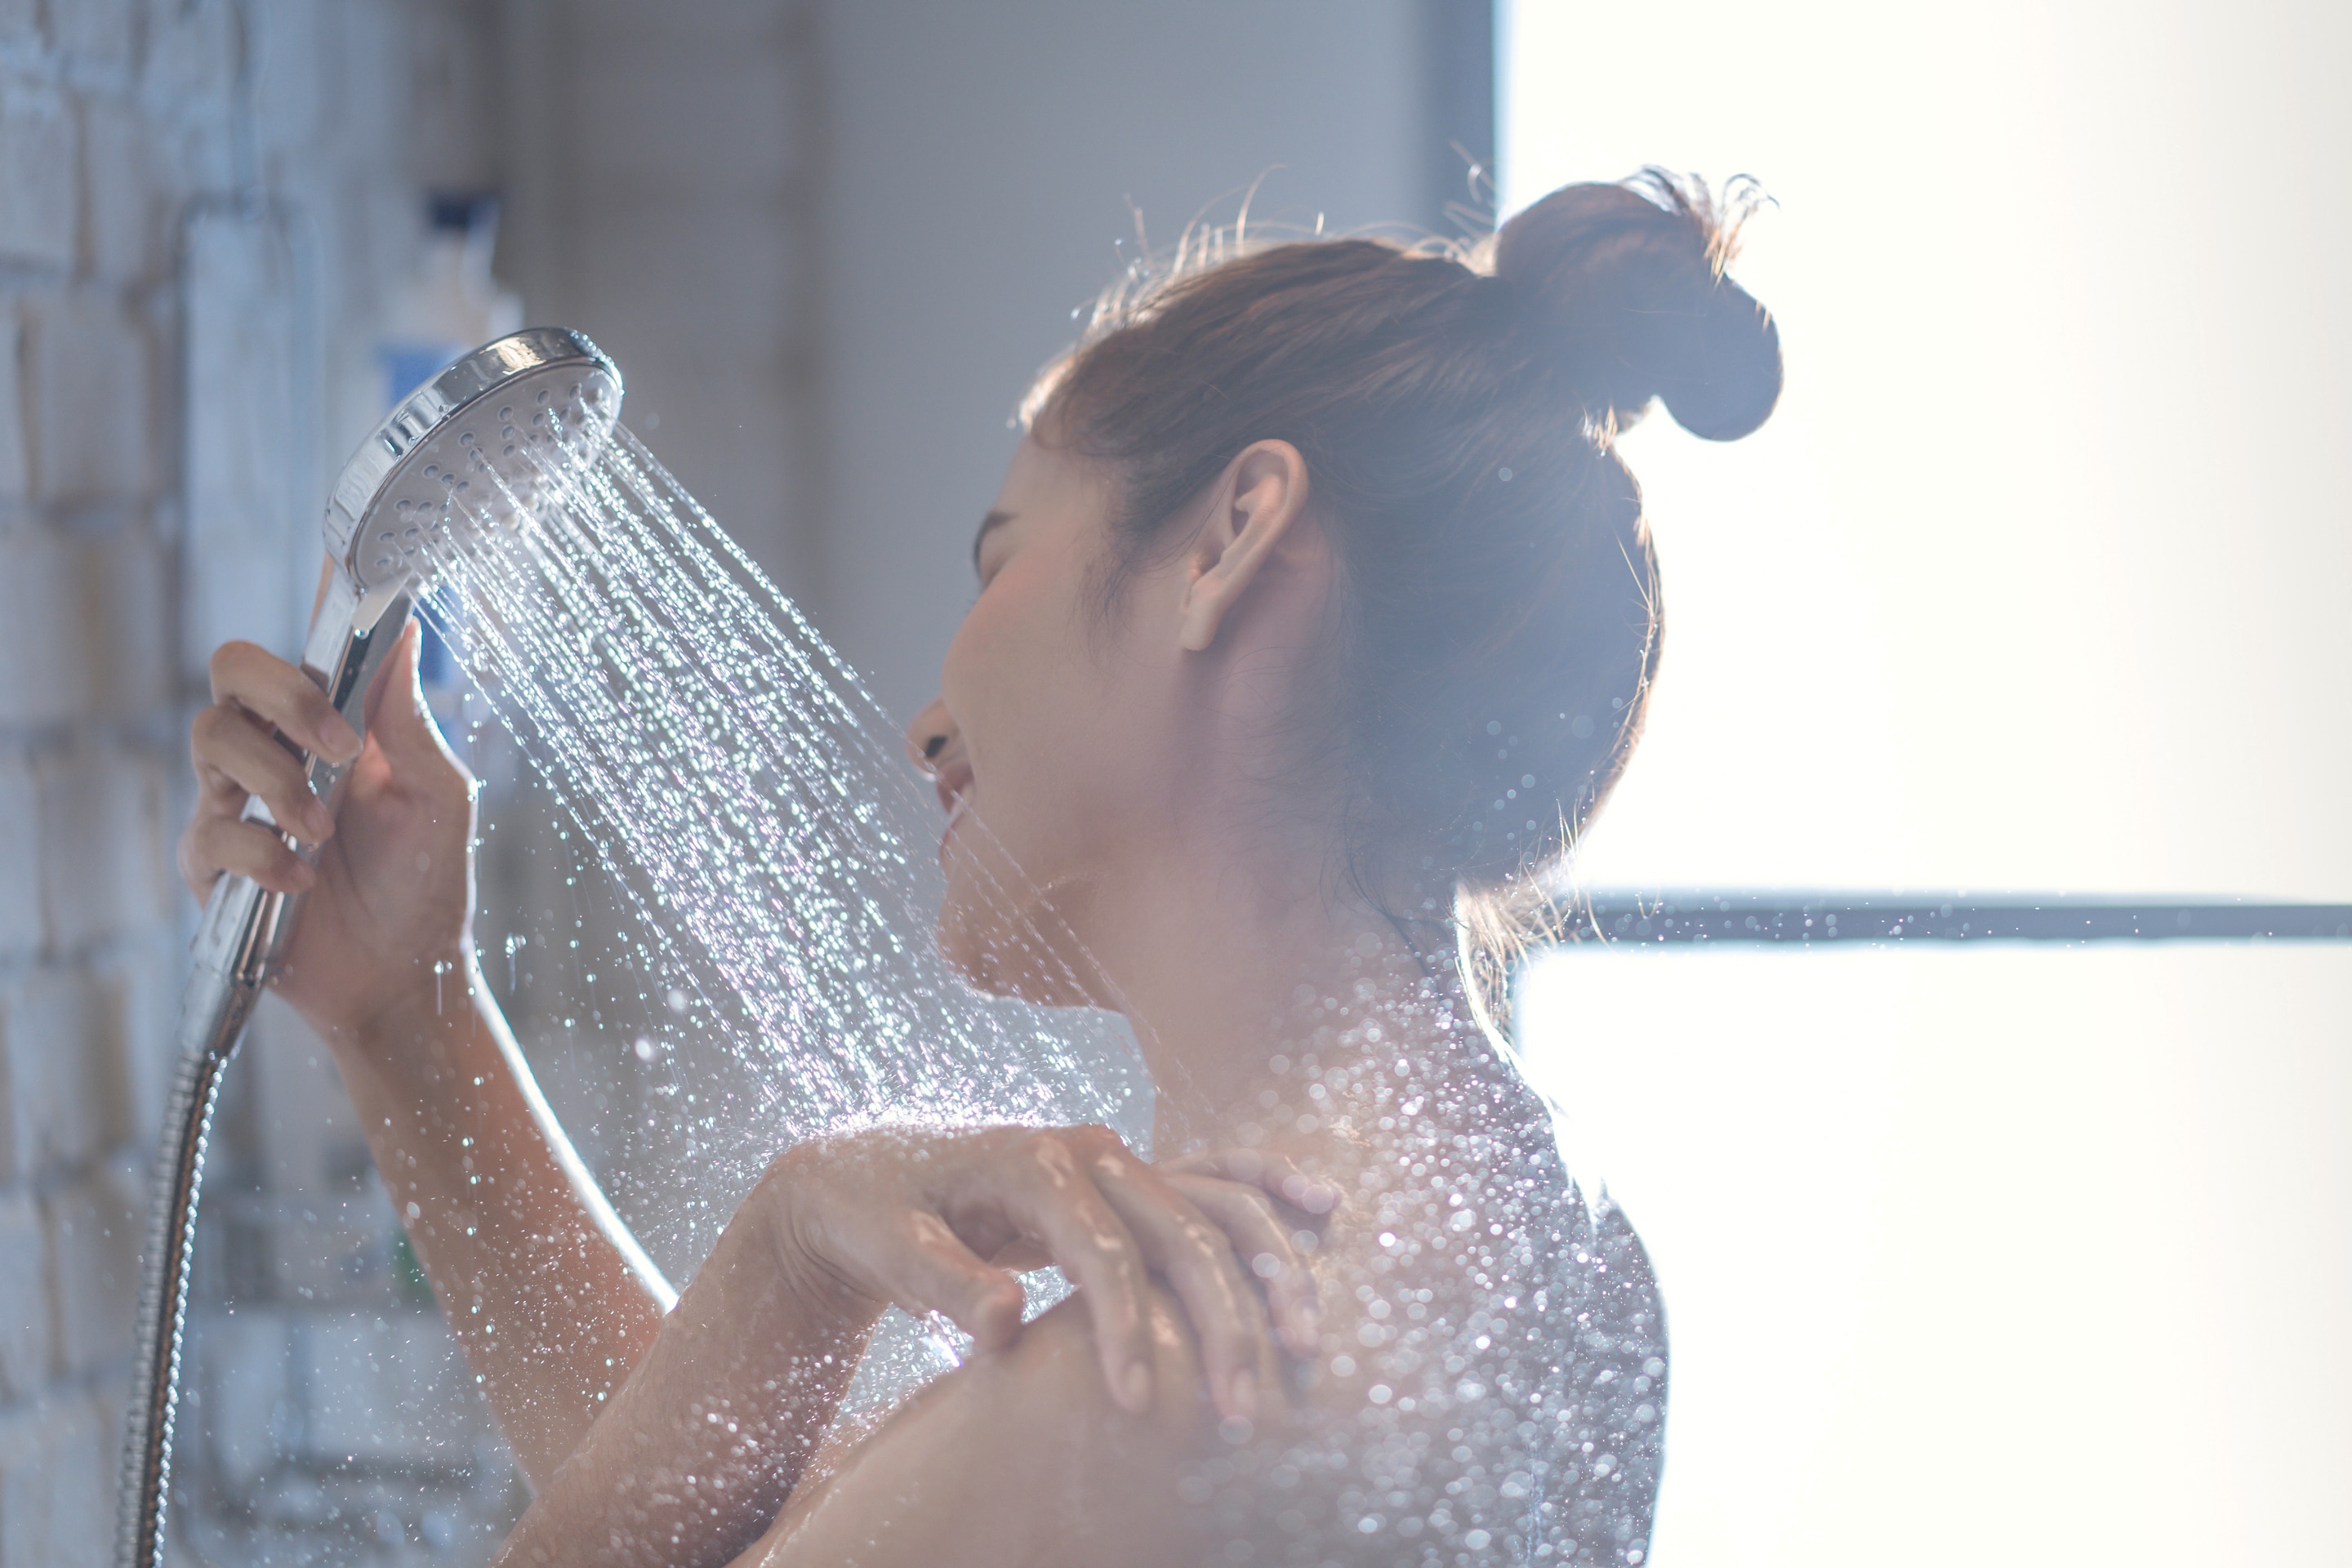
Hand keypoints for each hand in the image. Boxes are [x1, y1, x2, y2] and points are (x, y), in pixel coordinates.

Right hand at [177, 617, 477, 1035]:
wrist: (404, 974)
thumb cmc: (422, 879)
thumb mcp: (435, 794)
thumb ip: (408, 717)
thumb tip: (402, 626)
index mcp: (333, 724)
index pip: (309, 645)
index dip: (316, 598)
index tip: (336, 561)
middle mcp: (276, 748)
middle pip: (233, 668)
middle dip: (284, 692)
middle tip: (341, 745)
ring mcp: (235, 801)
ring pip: (210, 736)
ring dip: (277, 780)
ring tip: (324, 831)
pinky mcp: (211, 862)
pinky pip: (210, 830)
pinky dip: (262, 854)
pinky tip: (303, 880)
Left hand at [758, 1126, 1339, 1425]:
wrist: (864, 1171)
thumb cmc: (873, 1212)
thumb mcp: (887, 1245)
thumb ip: (945, 1283)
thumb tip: (1006, 1324)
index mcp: (1031, 1162)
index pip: (1103, 1250)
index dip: (1125, 1327)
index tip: (1138, 1404)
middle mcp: (1088, 1150)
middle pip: (1180, 1230)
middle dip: (1220, 1322)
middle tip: (1242, 1412)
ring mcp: (1115, 1158)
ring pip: (1213, 1204)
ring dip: (1267, 1268)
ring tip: (1307, 1341)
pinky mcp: (1125, 1178)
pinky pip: (1212, 1177)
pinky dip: (1267, 1187)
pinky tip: (1323, 1203)